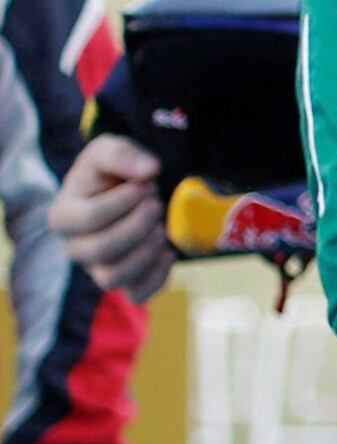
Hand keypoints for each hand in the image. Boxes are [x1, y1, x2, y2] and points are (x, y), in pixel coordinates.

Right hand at [51, 137, 171, 302]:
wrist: (129, 190)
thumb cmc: (112, 171)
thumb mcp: (110, 149)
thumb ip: (123, 154)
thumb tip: (149, 170)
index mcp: (63, 216)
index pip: (91, 218)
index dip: (126, 199)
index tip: (145, 184)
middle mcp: (75, 247)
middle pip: (101, 251)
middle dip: (138, 225)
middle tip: (156, 204)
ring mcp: (97, 268)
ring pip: (114, 278)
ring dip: (147, 250)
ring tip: (159, 227)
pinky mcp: (124, 281)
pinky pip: (137, 294)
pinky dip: (158, 275)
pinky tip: (167, 250)